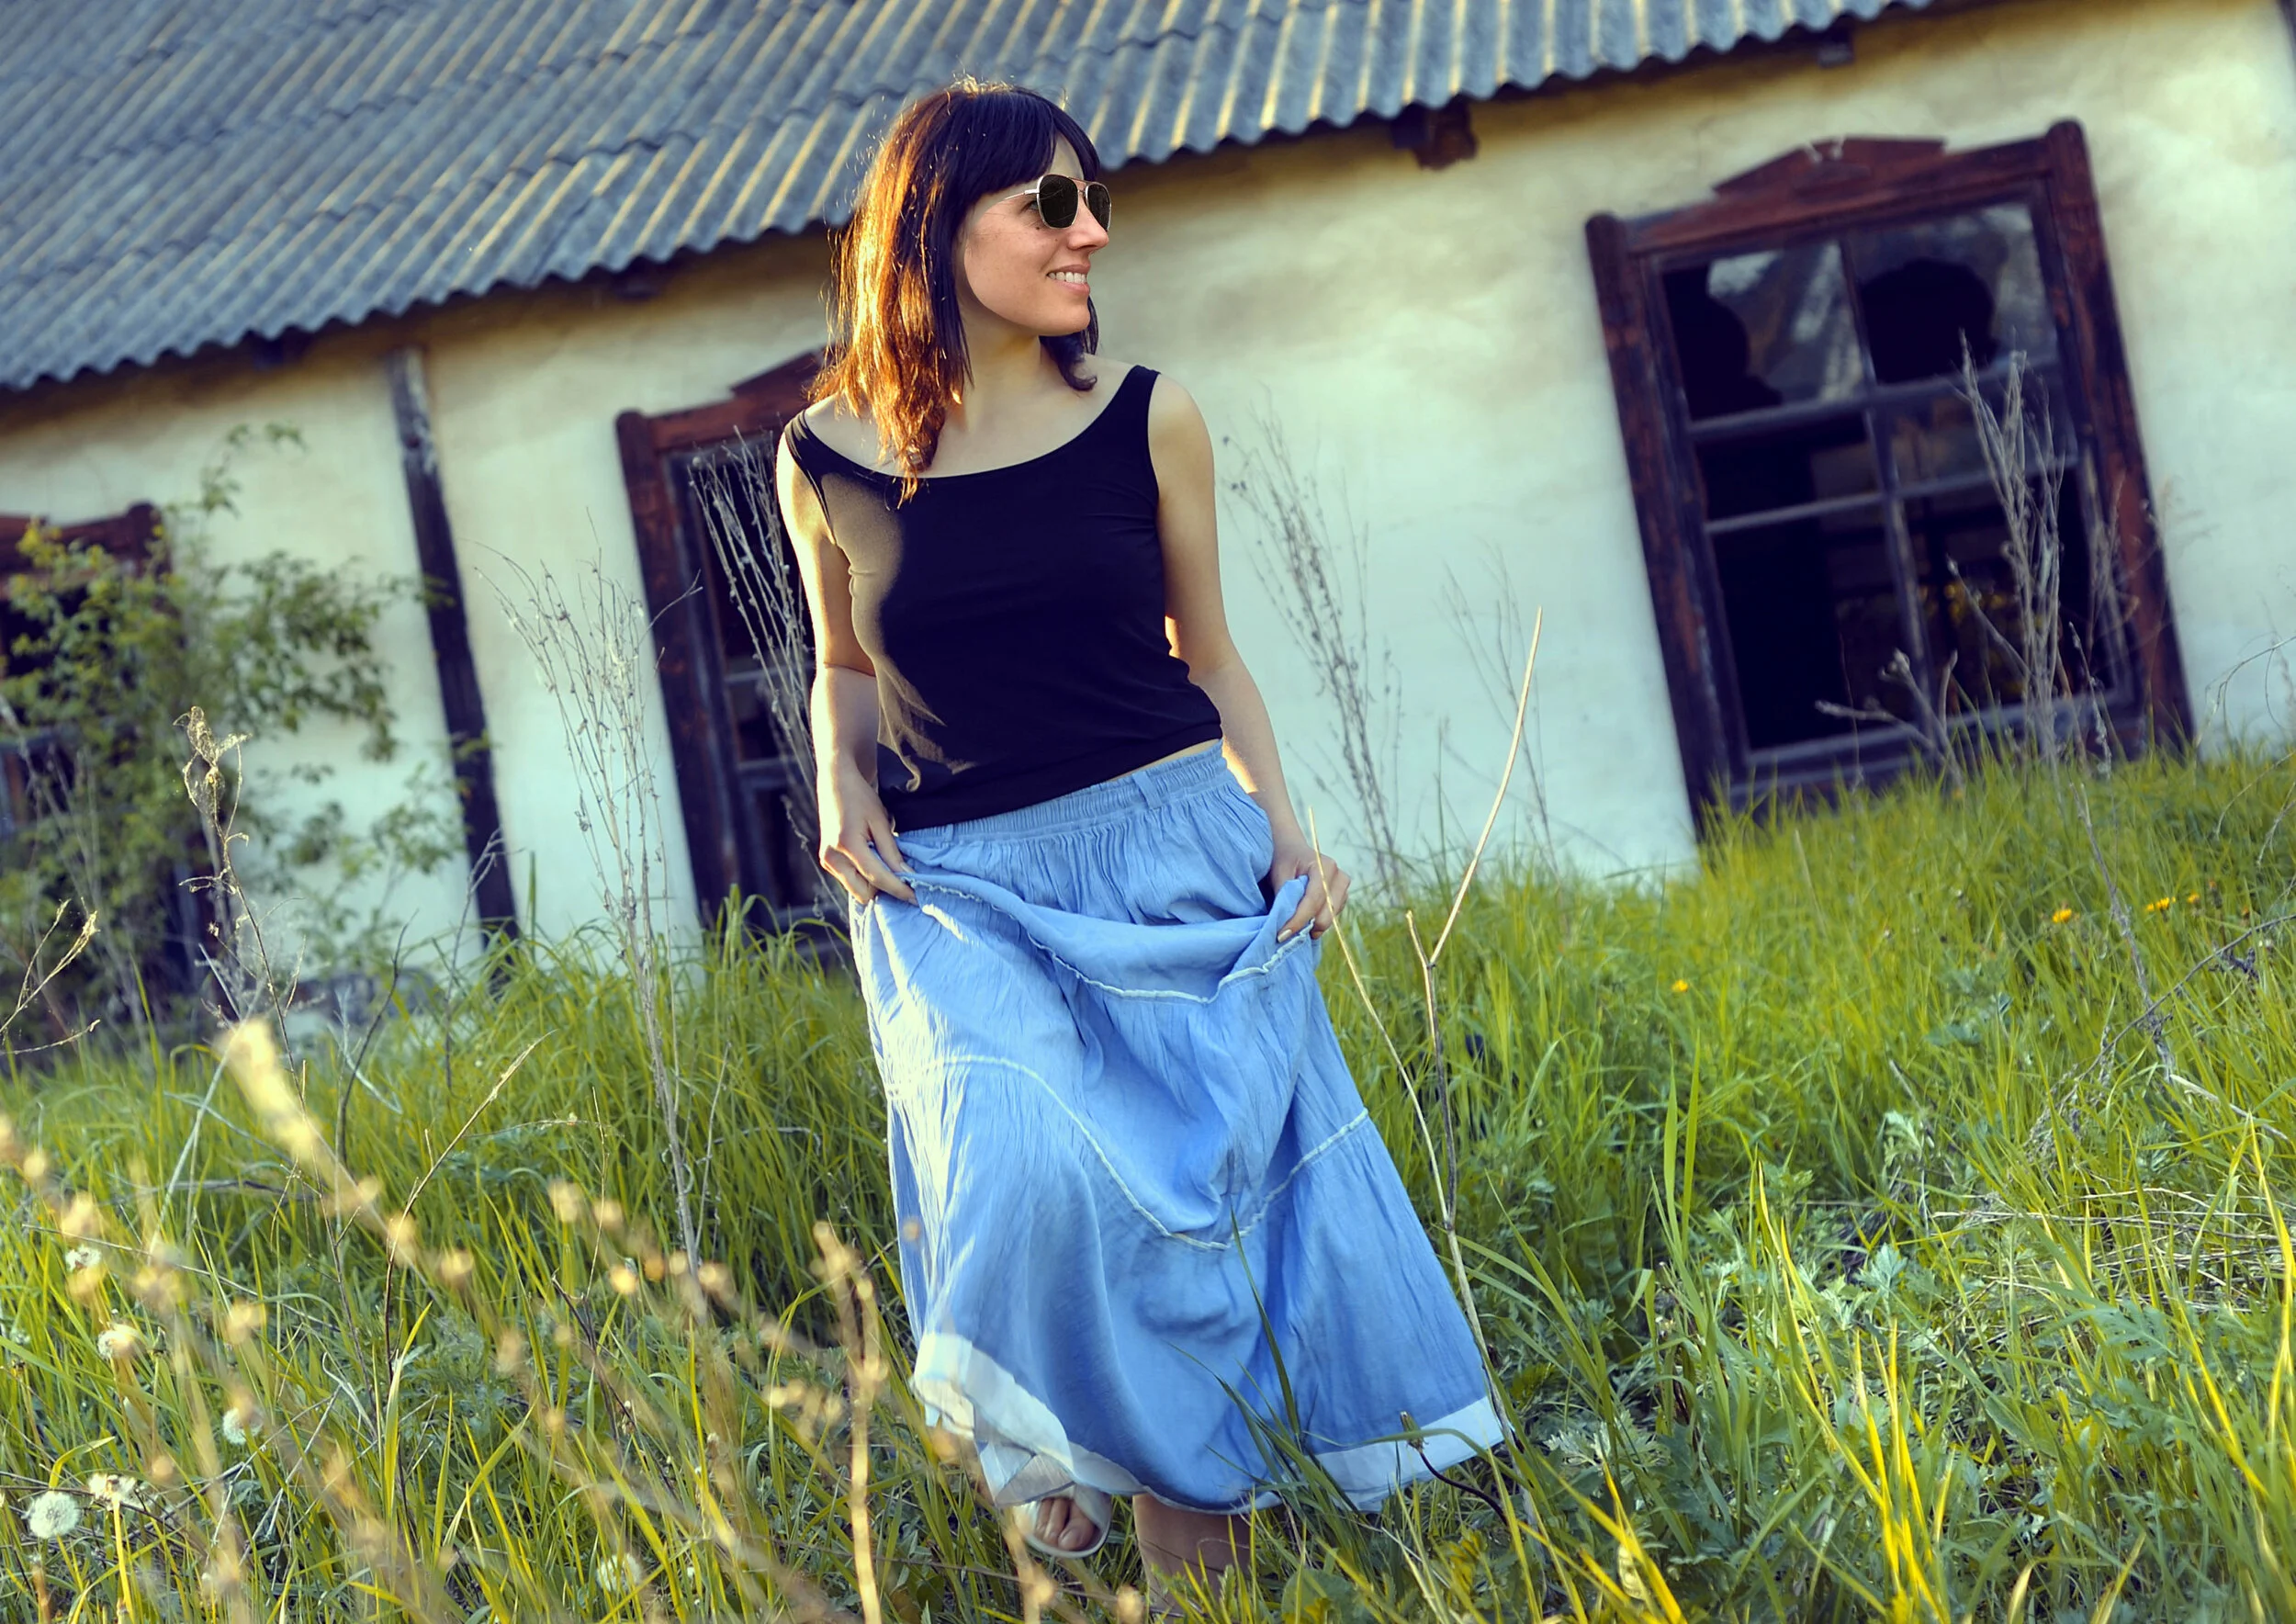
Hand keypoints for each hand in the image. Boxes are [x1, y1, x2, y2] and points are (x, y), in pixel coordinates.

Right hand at [818, 768, 913, 904]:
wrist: (835, 784)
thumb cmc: (860, 797)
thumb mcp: (880, 821)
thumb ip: (891, 852)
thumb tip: (906, 875)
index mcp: (847, 845)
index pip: (877, 878)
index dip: (898, 889)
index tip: (915, 897)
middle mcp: (832, 858)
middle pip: (863, 893)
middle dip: (883, 890)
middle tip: (902, 879)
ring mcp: (827, 861)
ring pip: (856, 890)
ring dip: (873, 884)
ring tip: (886, 864)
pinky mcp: (826, 861)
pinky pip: (849, 880)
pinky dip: (864, 877)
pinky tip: (873, 860)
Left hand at [1270, 833, 1347, 940]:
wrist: (1292, 850)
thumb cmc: (1284, 859)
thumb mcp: (1279, 872)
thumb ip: (1284, 895)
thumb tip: (1283, 921)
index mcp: (1325, 866)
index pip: (1313, 900)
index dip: (1297, 920)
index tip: (1281, 935)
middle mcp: (1340, 877)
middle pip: (1326, 912)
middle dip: (1305, 926)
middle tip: (1283, 935)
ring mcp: (1344, 888)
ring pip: (1330, 918)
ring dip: (1311, 926)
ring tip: (1292, 927)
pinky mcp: (1342, 898)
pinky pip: (1331, 917)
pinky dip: (1316, 922)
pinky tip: (1303, 918)